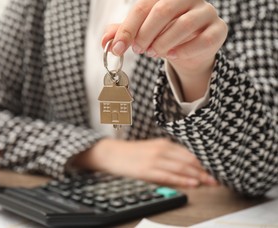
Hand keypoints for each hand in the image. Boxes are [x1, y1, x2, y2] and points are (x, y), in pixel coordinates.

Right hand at [73, 138, 217, 186]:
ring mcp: (154, 160)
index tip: (215, 168)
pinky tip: (192, 183)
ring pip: (181, 168)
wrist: (110, 153)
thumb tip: (185, 166)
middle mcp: (161, 150)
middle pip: (188, 160)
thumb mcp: (151, 149)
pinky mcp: (147, 170)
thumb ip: (168, 155)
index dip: (203, 162)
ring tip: (210, 182)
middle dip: (205, 170)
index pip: (188, 153)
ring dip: (198, 176)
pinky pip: (168, 176)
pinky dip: (182, 180)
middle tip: (218, 178)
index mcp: (163, 144)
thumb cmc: (131, 153)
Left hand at [101, 0, 227, 101]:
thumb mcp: (141, 31)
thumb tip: (105, 41)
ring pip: (183, 24)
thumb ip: (123, 33)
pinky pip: (203, 40)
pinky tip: (172, 55)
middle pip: (162, 11)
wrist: (190, 49)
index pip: (143, 7)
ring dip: (163, 43)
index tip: (117, 48)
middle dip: (145, 35)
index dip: (127, 29)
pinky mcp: (219, 29)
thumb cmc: (163, 34)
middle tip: (138, 50)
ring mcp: (207, 10)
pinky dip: (185, 50)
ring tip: (153, 53)